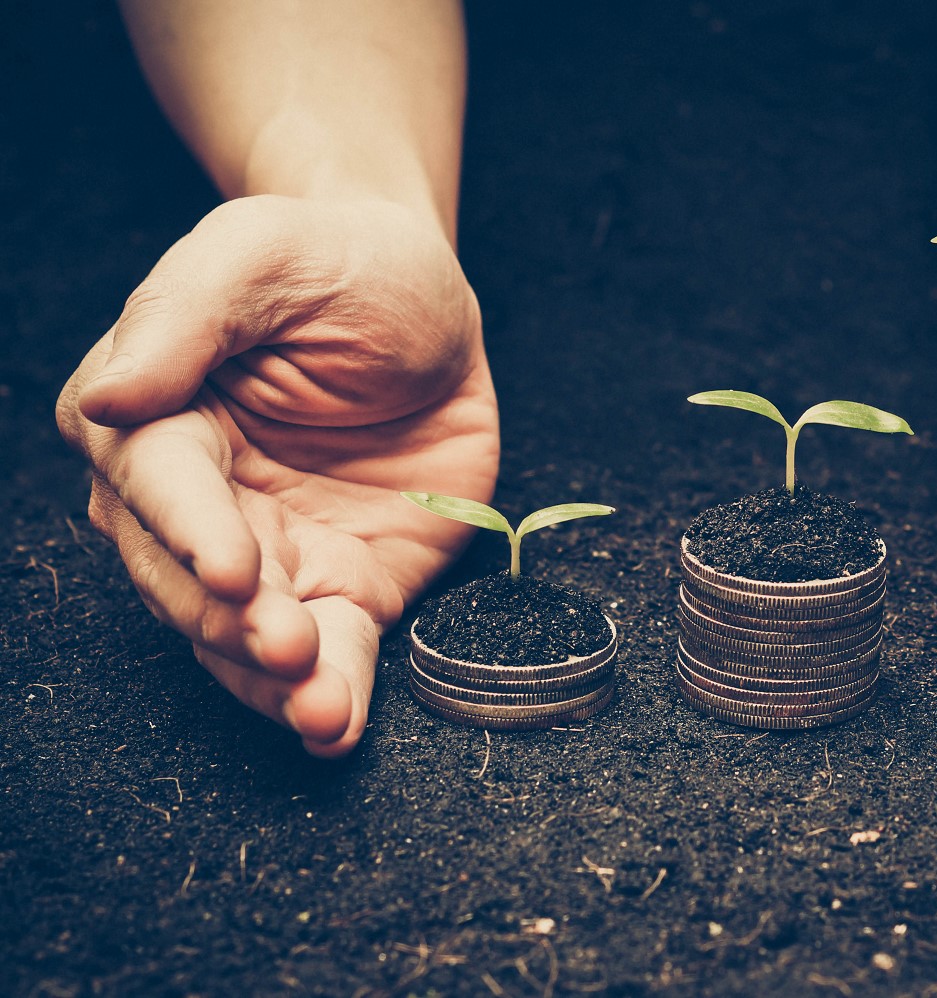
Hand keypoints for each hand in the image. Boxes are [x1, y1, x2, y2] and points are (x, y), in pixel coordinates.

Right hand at [57, 196, 498, 755]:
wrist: (428, 308)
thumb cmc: (337, 264)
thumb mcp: (266, 252)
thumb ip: (189, 314)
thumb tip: (110, 395)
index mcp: (156, 417)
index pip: (157, 484)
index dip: (191, 530)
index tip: (234, 566)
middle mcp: (199, 502)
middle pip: (190, 579)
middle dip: (235, 621)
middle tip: (287, 643)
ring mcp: (271, 554)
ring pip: (247, 638)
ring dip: (279, 682)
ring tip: (320, 708)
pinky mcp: (342, 587)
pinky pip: (330, 652)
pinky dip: (333, 693)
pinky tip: (337, 727)